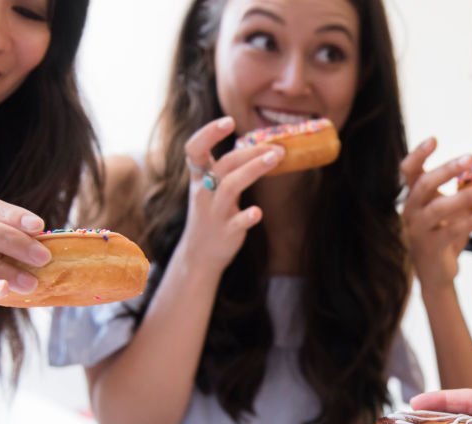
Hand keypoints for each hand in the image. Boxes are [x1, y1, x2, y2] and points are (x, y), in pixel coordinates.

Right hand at [177, 116, 284, 273]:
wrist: (199, 254)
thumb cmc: (211, 214)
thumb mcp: (210, 188)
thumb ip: (227, 167)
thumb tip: (256, 144)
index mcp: (199, 177)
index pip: (194, 149)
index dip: (208, 133)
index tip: (229, 121)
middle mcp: (204, 192)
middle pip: (223, 165)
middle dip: (249, 152)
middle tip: (276, 146)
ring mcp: (214, 212)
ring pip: (230, 187)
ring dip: (253, 170)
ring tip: (276, 159)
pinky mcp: (226, 232)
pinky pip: (236, 222)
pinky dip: (247, 216)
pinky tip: (258, 212)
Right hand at [401, 137, 471, 290]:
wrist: (437, 275)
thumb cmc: (445, 235)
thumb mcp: (451, 210)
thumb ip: (462, 191)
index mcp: (414, 197)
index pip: (408, 170)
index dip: (418, 154)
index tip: (435, 139)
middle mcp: (411, 210)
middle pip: (424, 184)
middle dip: (447, 169)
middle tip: (471, 157)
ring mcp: (418, 229)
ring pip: (439, 208)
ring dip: (467, 196)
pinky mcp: (431, 247)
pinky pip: (452, 230)